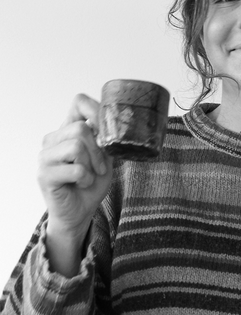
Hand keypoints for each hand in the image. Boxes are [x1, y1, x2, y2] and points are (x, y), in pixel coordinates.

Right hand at [38, 94, 112, 274]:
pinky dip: (86, 178)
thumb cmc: (92, 182)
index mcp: (68, 129)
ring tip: (91, 174)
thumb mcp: (106, 156)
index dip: (97, 111)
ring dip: (92, 164)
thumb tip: (121, 122)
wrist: (80, 211)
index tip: (106, 132)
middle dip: (98, 149)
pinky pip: (75, 169)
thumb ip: (107, 138)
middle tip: (101, 166)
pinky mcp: (44, 175)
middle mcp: (52, 139)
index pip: (79, 102)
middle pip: (80, 128)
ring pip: (76, 146)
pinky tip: (82, 183)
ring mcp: (45, 156)